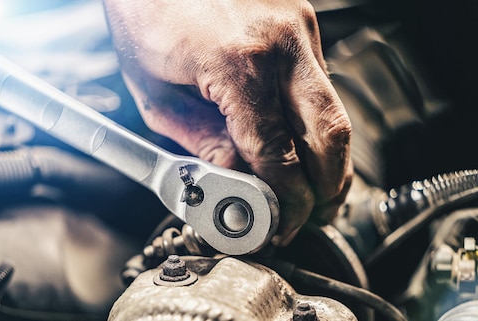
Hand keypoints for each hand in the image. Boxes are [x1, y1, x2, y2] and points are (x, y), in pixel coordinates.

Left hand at [103, 0, 351, 245]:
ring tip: (312, 188)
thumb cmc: (143, 14)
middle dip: (327, 187)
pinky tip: (299, 141)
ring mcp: (298, 28)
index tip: (280, 222)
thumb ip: (204, 145)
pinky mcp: (302, 22)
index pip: (277, 153)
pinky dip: (314, 121)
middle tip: (311, 214)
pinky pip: (320, 84)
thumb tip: (239, 183)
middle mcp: (280, 42)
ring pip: (334, 110)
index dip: (284, 200)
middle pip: (330, 135)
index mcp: (236, 62)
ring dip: (329, 158)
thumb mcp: (157, 94)